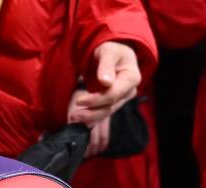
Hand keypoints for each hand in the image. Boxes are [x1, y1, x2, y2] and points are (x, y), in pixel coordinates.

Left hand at [68, 42, 140, 157]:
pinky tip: (82, 120)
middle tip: (74, 115)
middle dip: (91, 112)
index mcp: (131, 78)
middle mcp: (129, 91)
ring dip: (90, 117)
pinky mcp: (114, 102)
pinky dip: (92, 116)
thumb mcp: (108, 51)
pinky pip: (103, 111)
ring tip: (75, 118)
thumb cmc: (112, 49)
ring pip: (107, 111)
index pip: (113, 94)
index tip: (79, 100)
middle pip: (110, 106)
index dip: (96, 100)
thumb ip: (106, 65)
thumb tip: (105, 82)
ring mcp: (122, 98)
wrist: (115, 54)